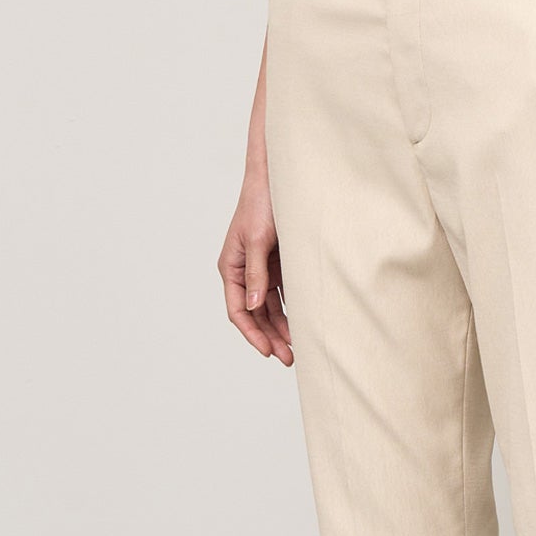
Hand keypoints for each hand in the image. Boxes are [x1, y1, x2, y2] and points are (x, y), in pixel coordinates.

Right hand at [220, 177, 292, 362]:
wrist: (278, 176)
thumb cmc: (262, 202)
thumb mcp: (259, 238)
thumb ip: (257, 272)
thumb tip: (255, 305)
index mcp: (231, 266)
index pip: (239, 310)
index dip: (253, 333)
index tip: (269, 351)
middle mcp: (244, 270)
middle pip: (256, 313)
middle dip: (270, 337)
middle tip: (290, 358)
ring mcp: (261, 267)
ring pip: (270, 306)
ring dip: (282, 326)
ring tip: (299, 347)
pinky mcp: (279, 262)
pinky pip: (284, 293)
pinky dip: (292, 308)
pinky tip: (304, 322)